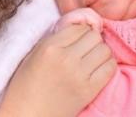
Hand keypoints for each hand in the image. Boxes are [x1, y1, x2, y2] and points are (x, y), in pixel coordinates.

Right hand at [0, 8, 116, 116]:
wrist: (27, 115)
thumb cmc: (25, 86)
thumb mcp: (33, 55)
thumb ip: (54, 40)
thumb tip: (78, 27)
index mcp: (49, 47)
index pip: (77, 27)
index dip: (79, 31)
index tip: (76, 39)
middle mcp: (66, 58)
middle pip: (93, 36)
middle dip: (91, 40)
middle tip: (84, 49)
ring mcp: (79, 75)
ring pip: (104, 49)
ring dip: (100, 52)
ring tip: (91, 59)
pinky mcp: (89, 90)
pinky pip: (110, 68)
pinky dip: (106, 65)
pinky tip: (97, 69)